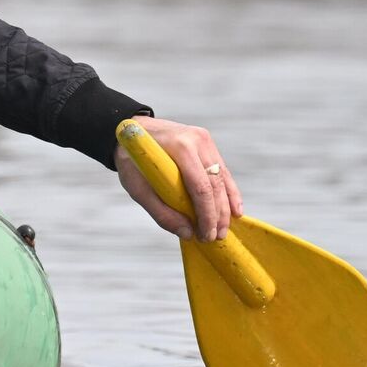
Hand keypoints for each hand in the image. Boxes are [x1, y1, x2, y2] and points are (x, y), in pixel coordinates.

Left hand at [113, 115, 241, 240]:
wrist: (132, 130)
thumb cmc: (131, 160)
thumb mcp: (137, 187)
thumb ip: (161, 212)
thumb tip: (188, 233)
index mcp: (180, 148)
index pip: (201, 187)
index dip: (207, 215)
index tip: (206, 236)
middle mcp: (197, 141)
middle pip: (215, 184)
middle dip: (219, 214)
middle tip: (217, 237)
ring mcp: (205, 140)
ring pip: (223, 178)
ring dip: (226, 206)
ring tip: (224, 229)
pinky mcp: (207, 144)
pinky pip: (222, 171)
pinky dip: (228, 192)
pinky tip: (234, 210)